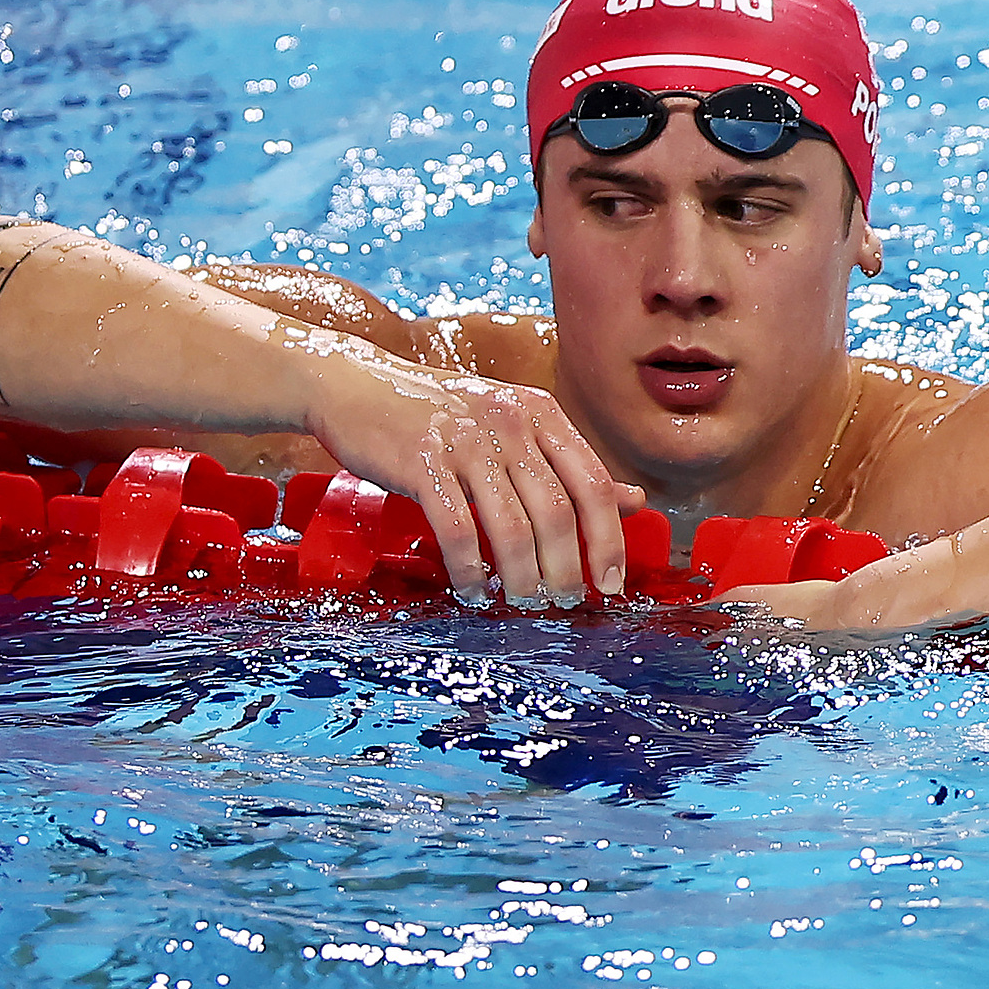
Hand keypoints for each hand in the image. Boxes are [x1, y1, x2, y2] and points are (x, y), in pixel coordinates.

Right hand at [302, 337, 642, 605]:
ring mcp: (464, 440)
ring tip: (522, 602)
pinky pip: (458, 531)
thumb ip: (568, 463)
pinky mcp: (421, 461)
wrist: (355, 385)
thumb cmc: (438, 414)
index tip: (609, 583)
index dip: (608, 539)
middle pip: (557, 512)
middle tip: (562, 602)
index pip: (592, 482)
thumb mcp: (511, 425)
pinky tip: (472, 589)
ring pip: (512, 528)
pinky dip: (469, 571)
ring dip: (522, 578)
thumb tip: (633, 500)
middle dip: (566, 570)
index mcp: (540, 412)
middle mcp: (509, 421)